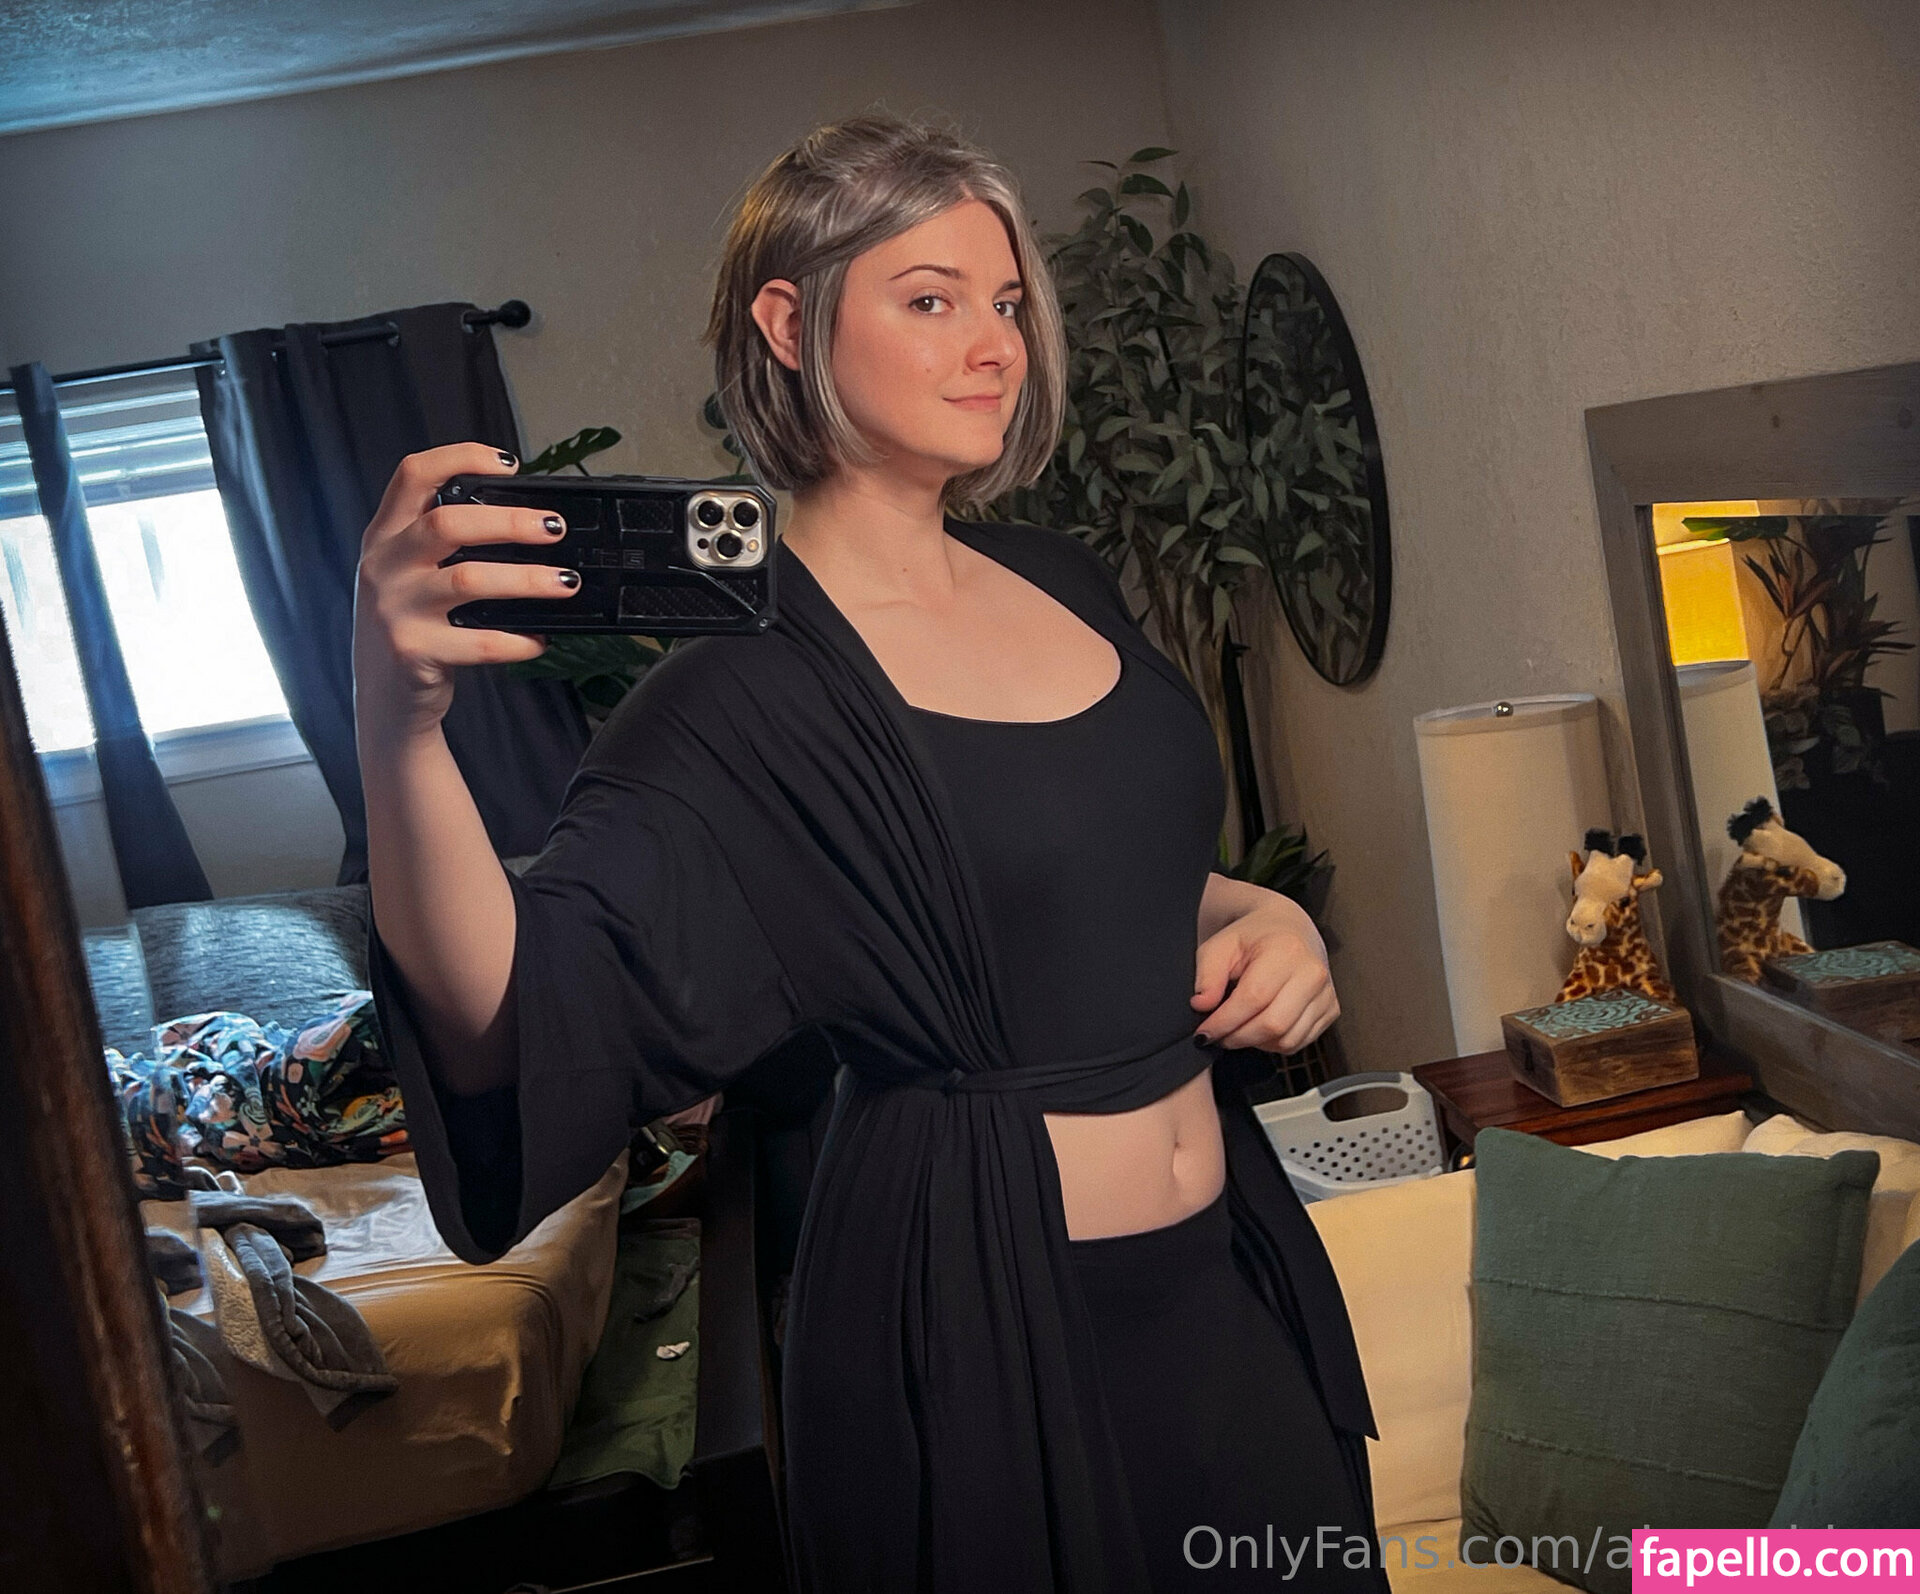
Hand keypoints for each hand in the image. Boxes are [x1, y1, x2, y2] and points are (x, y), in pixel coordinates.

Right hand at [352, 442, 580, 736]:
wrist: (384, 701)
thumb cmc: (410, 628)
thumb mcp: (408, 575)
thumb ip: (444, 546)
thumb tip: (525, 522)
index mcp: (384, 537)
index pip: (412, 475)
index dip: (460, 457)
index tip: (508, 463)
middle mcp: (383, 566)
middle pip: (447, 523)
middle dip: (509, 521)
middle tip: (555, 528)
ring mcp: (394, 610)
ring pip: (469, 580)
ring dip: (527, 579)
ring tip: (566, 582)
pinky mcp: (413, 653)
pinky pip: (479, 643)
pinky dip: (518, 640)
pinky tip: (539, 639)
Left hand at [1191, 899, 1338, 1053]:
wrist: (1286, 927)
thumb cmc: (1253, 937)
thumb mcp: (1220, 945)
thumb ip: (1207, 975)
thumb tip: (1202, 1005)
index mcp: (1286, 950)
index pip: (1253, 998)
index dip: (1225, 1022)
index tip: (1204, 1032)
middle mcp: (1312, 972)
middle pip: (1273, 1024)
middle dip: (1238, 1037)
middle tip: (1218, 1035)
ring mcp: (1326, 992)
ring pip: (1287, 1039)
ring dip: (1255, 1043)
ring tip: (1237, 1029)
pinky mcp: (1331, 1009)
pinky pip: (1299, 1041)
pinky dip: (1274, 1043)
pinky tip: (1259, 1027)